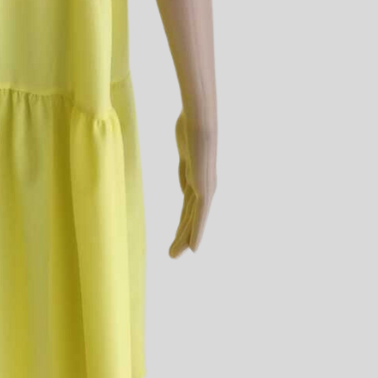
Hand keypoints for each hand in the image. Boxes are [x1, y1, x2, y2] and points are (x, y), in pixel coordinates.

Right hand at [169, 111, 216, 256]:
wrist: (200, 121)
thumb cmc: (191, 125)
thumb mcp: (185, 145)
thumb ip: (185, 161)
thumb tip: (183, 175)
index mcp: (199, 178)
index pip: (189, 208)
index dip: (184, 224)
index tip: (177, 237)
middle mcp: (205, 187)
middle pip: (190, 219)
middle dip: (182, 236)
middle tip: (172, 254)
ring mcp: (205, 189)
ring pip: (192, 222)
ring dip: (184, 240)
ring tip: (172, 256)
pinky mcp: (204, 190)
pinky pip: (199, 216)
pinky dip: (196, 233)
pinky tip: (192, 248)